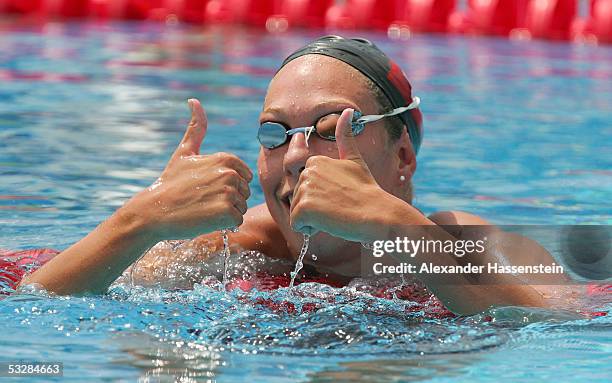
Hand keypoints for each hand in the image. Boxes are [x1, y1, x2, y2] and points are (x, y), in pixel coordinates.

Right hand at [125, 98, 251, 239]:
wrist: (154, 211)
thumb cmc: (170, 183)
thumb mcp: (184, 152)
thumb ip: (196, 128)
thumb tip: (194, 100)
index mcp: (226, 158)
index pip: (244, 177)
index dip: (227, 185)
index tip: (206, 186)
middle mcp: (230, 173)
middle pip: (244, 193)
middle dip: (228, 199)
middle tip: (203, 199)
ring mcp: (228, 193)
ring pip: (241, 207)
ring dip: (225, 212)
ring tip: (203, 208)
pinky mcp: (225, 213)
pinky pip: (236, 221)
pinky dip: (223, 224)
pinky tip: (205, 218)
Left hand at [289, 108, 404, 241]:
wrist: (377, 213)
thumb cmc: (367, 191)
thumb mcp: (355, 161)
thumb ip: (345, 137)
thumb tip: (348, 110)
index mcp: (316, 161)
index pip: (304, 188)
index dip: (320, 196)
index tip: (338, 195)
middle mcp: (307, 171)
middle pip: (298, 199)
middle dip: (314, 208)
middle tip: (338, 206)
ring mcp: (305, 189)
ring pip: (296, 212)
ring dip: (312, 220)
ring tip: (334, 214)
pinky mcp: (304, 208)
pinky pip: (296, 224)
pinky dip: (309, 230)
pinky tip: (328, 223)